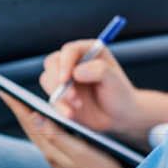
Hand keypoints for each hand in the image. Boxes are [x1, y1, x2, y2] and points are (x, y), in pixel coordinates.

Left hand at [0, 91, 154, 167]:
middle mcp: (52, 155)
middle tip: (9, 93)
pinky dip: (46, 125)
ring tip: (24, 103)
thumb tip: (35, 117)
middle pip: (31, 127)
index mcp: (53, 151)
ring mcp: (60, 159)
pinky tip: (50, 121)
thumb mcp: (81, 153)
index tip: (4, 91)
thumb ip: (57, 136)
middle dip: (20, 109)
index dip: (17, 106)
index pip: (30, 124)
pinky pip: (51, 138)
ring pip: (40, 133)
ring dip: (31, 116)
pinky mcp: (69, 160)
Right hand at [40, 41, 167, 148]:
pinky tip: (70, 114)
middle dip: (58, 80)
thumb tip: (76, 72)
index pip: (70, 50)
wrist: (119, 116)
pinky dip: (58, 106)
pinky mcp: (60, 94)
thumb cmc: (120, 94)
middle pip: (52, 63)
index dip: (65, 63)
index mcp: (89, 50)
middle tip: (72, 97)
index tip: (65, 79)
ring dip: (59, 94)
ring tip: (78, 106)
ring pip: (48, 79)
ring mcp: (65, 77)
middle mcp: (74, 61)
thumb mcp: (114, 81)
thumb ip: (99, 71)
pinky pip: (51, 97)